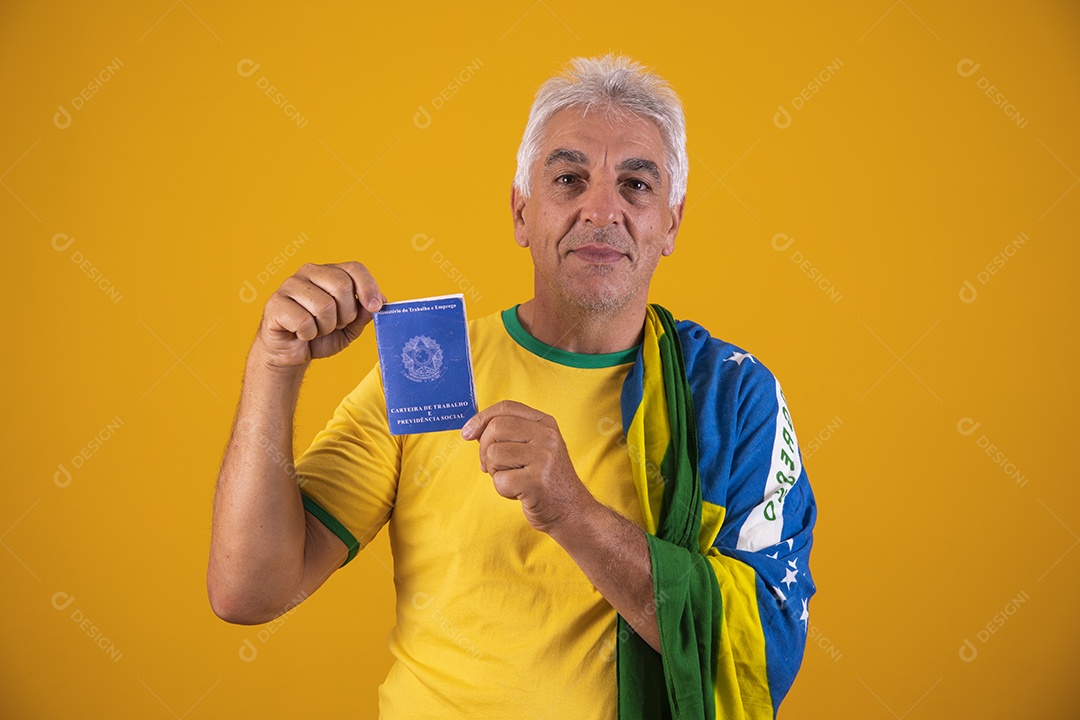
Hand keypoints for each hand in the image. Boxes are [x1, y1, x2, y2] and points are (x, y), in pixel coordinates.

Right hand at [255, 262, 384, 368]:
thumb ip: (364, 314)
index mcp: (329, 272)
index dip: (368, 287)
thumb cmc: (320, 336)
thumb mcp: (350, 327)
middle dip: (346, 314)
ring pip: (324, 306)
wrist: (291, 353)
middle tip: (336, 325)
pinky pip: (304, 321)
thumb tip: (380, 301)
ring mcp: (289, 285)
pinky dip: (308, 334)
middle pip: (341, 285)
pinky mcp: (275, 302)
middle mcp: (309, 272)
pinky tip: (301, 333)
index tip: (375, 307)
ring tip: (317, 330)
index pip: (354, 268)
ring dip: (325, 327)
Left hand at [461, 400, 593, 533]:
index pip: (506, 407)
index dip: (481, 418)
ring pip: (494, 454)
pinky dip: (503, 490)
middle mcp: (547, 436)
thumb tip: (473, 430)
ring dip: (495, 471)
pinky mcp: (537, 482)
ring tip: (512, 479)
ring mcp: (544, 458)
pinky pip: (500, 480)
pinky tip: (519, 492)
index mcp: (546, 424)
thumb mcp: (536, 448)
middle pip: (496, 428)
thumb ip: (510, 434)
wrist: (571, 511)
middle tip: (491, 466)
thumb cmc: (545, 480)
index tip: (467, 433)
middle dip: (484, 449)